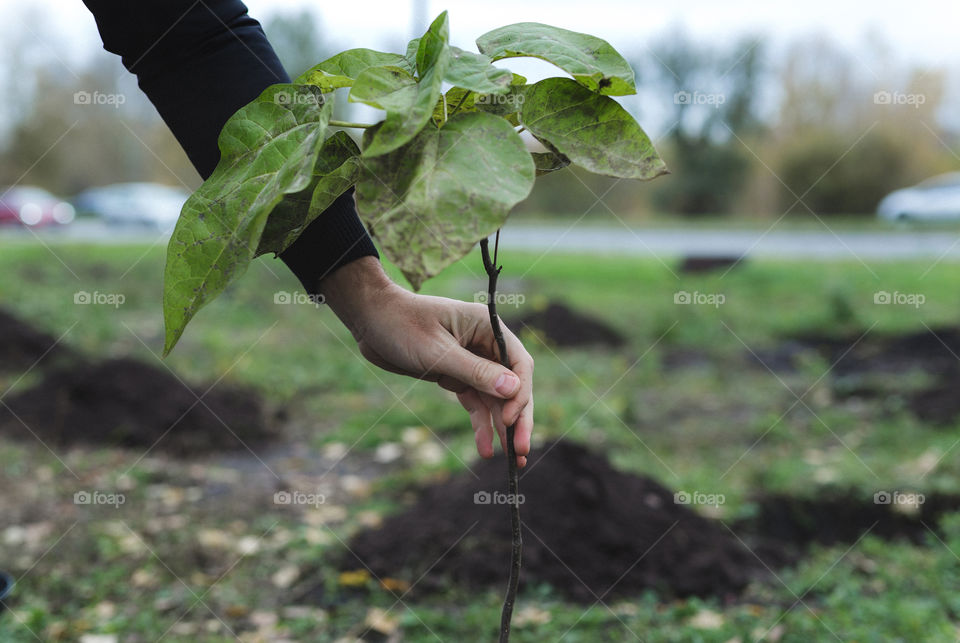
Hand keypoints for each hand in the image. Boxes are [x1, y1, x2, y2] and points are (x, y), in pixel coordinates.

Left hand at [320, 257, 533, 466]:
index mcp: (488, 327)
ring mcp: (471, 360)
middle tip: (521, 451)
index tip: (509, 420)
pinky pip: (474, 402)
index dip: (519, 394)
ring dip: (501, 427)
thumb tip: (513, 389)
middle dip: (517, 418)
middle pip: (511, 385)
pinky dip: (480, 424)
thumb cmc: (402, 325)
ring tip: (511, 460)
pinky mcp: (455, 375)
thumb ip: (476, 372)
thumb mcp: (438, 353)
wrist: (370, 319)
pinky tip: (485, 448)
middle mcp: (485, 343)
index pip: (518, 363)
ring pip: (494, 398)